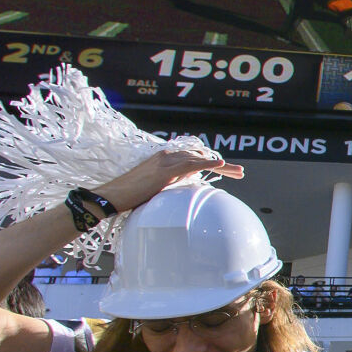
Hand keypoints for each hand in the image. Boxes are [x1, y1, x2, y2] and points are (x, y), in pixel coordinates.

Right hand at [94, 150, 244, 213]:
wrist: (112, 196)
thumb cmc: (130, 195)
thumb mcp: (155, 188)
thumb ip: (172, 184)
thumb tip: (187, 185)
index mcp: (165, 158)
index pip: (194, 158)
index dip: (211, 163)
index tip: (228, 171)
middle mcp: (167, 155)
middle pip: (200, 156)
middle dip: (222, 165)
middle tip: (239, 172)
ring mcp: (166, 161)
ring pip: (200, 159)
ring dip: (222, 165)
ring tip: (238, 172)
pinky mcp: (165, 170)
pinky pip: (191, 164)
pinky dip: (207, 163)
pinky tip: (221, 164)